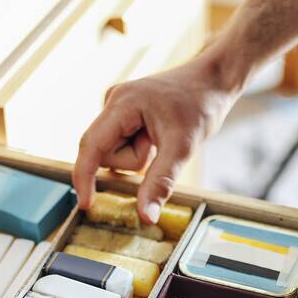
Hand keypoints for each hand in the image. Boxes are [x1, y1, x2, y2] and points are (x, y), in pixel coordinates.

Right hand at [73, 56, 239, 223]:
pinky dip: (139, 150)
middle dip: (133, 160)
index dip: (84, 177)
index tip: (86, 205)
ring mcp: (116, 108)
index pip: (90, 146)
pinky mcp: (123, 115)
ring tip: (161, 136)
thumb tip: (145, 217)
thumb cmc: (200, 105)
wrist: (213, 81)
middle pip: (105, 154)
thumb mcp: (183, 147)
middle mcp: (112, 103)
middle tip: (159, 144)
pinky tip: (155, 135)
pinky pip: (122, 146)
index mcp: (121, 103)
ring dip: (139, 156)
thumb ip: (160, 182)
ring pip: (115, 154)